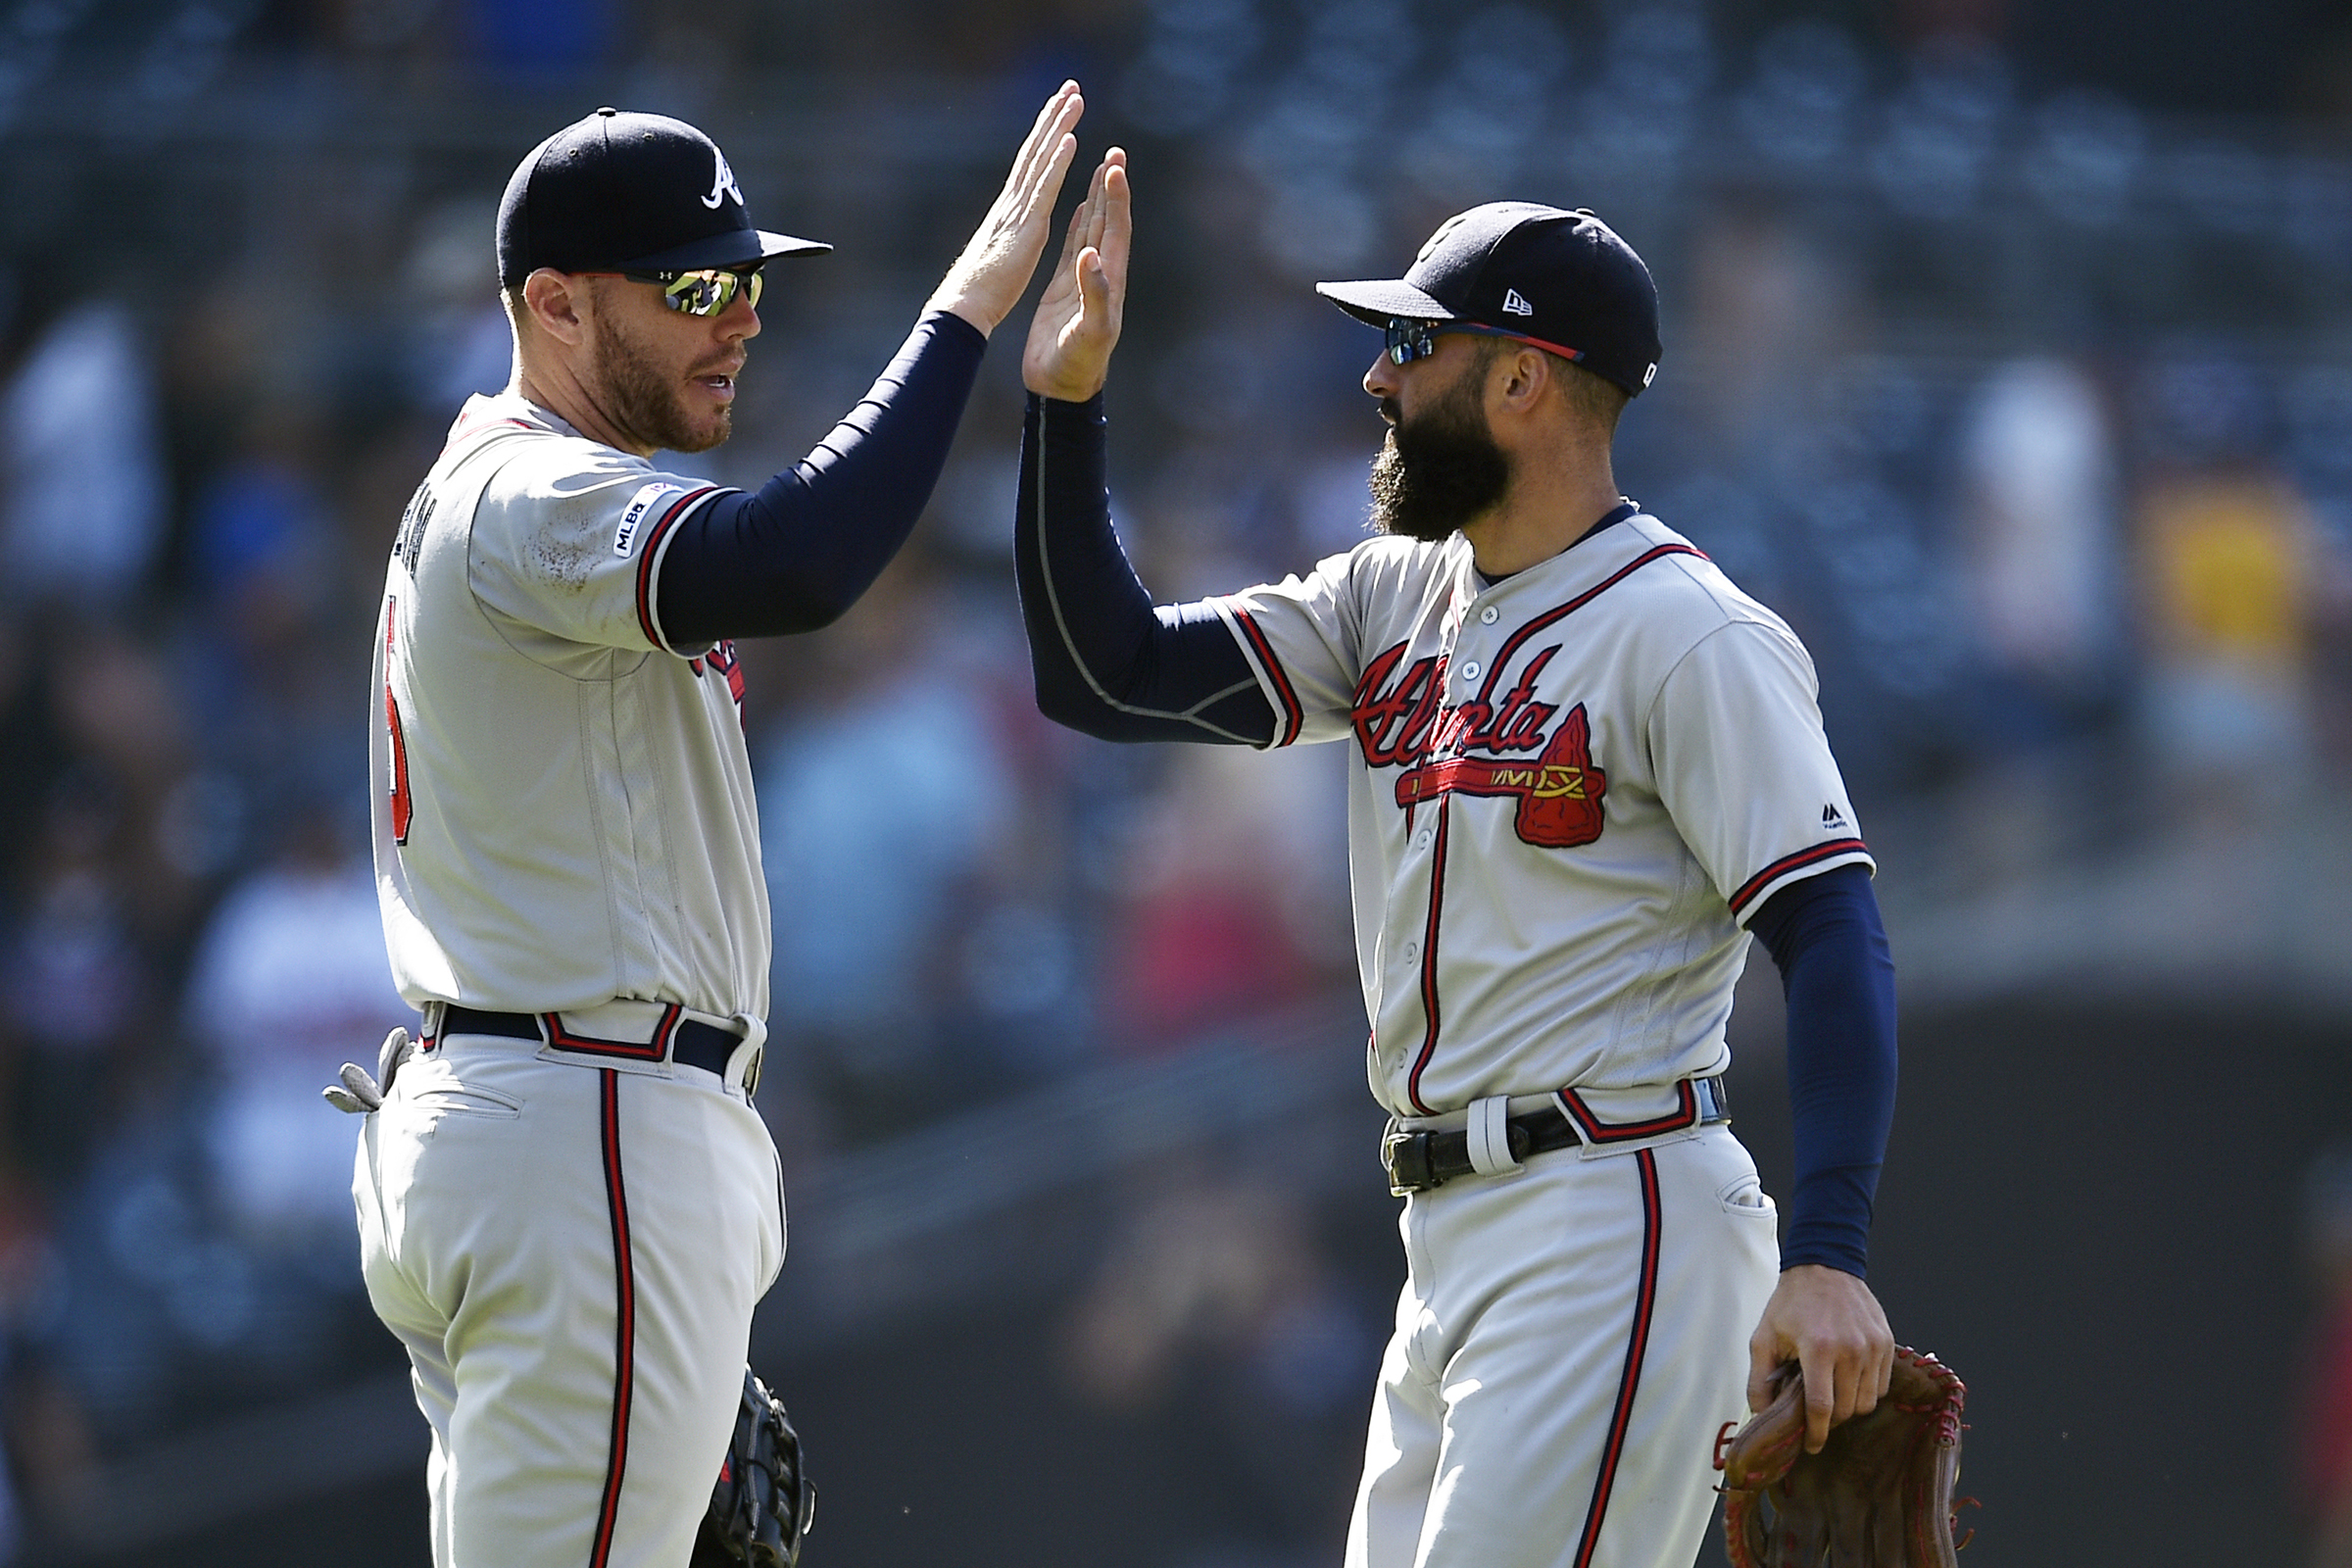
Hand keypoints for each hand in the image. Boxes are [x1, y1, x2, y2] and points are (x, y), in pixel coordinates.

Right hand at [926, 82, 1086, 336]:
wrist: (965, 306)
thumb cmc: (979, 289)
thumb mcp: (999, 252)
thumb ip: (1007, 233)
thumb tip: (1008, 226)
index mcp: (1009, 209)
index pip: (1030, 162)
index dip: (1045, 134)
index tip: (1058, 108)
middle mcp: (1013, 201)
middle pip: (1036, 149)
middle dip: (1053, 116)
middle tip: (1071, 86)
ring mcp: (1019, 211)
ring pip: (1041, 159)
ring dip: (1060, 126)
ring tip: (1076, 99)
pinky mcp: (1027, 228)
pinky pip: (1045, 189)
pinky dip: (1058, 162)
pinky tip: (1072, 139)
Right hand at [1022, 147, 1128, 401]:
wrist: (1059, 387)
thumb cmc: (1077, 363)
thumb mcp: (1089, 329)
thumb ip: (1093, 293)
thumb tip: (1091, 255)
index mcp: (1109, 280)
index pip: (1117, 230)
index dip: (1117, 198)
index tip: (1115, 165)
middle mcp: (1101, 275)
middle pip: (1110, 222)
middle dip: (1113, 188)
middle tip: (1115, 151)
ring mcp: (1084, 280)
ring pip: (1094, 230)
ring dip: (1099, 200)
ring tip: (1101, 168)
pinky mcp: (1066, 289)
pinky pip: (1074, 247)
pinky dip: (1080, 225)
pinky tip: (1081, 208)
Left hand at [1746, 1263, 1893, 1453]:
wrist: (1823, 1266)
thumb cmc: (1791, 1303)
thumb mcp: (1763, 1338)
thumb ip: (1759, 1380)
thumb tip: (1761, 1416)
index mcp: (1818, 1348)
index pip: (1822, 1407)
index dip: (1816, 1433)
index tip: (1811, 1446)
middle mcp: (1851, 1349)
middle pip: (1847, 1409)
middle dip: (1831, 1420)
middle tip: (1816, 1412)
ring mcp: (1873, 1346)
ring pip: (1867, 1402)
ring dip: (1849, 1407)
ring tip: (1831, 1392)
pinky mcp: (1887, 1343)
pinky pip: (1881, 1386)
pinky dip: (1865, 1391)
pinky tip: (1847, 1378)